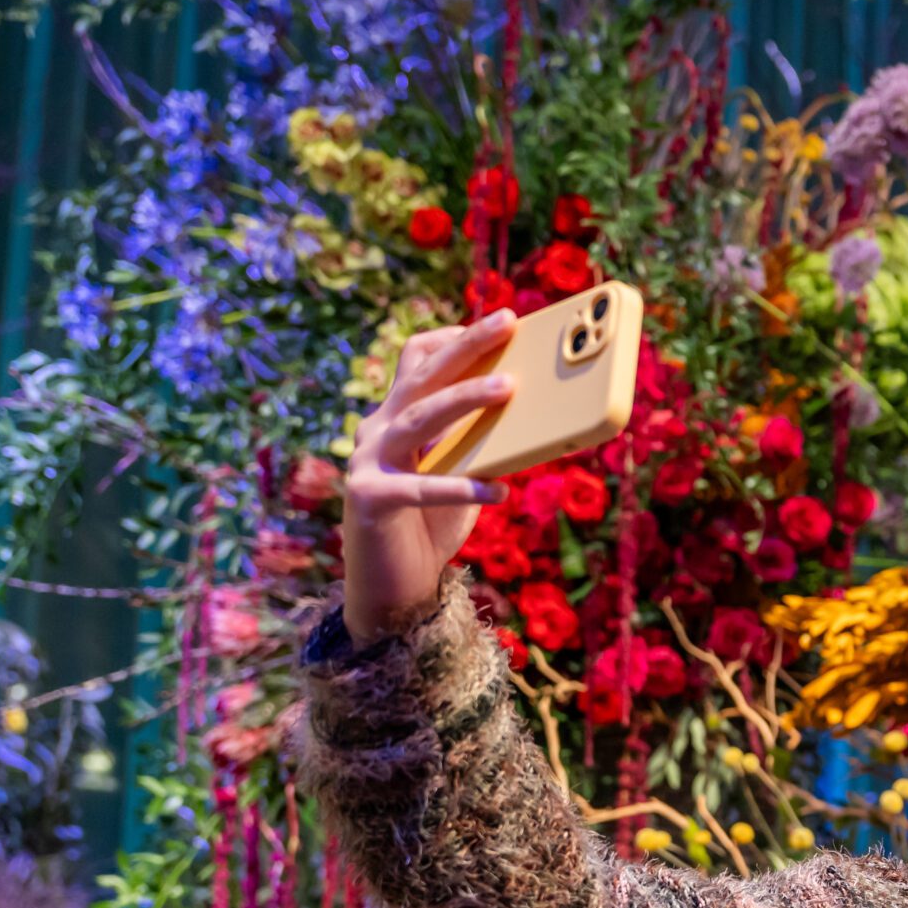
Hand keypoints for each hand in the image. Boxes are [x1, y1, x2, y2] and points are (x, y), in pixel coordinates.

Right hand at [342, 309, 517, 642]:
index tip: (500, 323)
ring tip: (509, 387)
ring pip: (419, 416)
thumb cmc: (433, 525)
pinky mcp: (370, 498)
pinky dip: (461, 486)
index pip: (418, 359)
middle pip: (423, 374)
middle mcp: (378, 429)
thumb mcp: (465, 473)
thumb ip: (486, 443)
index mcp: (397, 416)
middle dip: (466, 345)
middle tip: (507, 321)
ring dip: (465, 399)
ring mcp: (369, 461)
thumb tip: (538, 416)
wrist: (394, 585)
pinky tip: (499, 489)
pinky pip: (421, 488)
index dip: (455, 338)